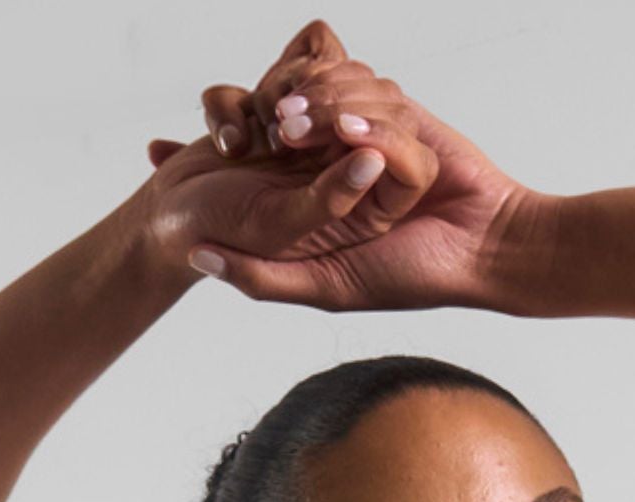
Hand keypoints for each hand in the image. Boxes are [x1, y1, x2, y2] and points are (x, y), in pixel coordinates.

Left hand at [139, 20, 542, 312]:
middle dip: (265, 109)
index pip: (240, 152)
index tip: (151, 152)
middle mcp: (326, 154)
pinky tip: (351, 132)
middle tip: (264, 132)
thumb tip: (194, 257)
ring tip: (311, 134)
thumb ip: (260, 274)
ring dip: (314, 105)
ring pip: (318, 86)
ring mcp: (362, 125)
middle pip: (273, 102)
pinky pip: (364, 84)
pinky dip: (355, 106)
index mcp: (302, 193)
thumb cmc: (410, 275)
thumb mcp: (323, 284)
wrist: (483, 247)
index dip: (198, 146)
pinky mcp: (399, 107)